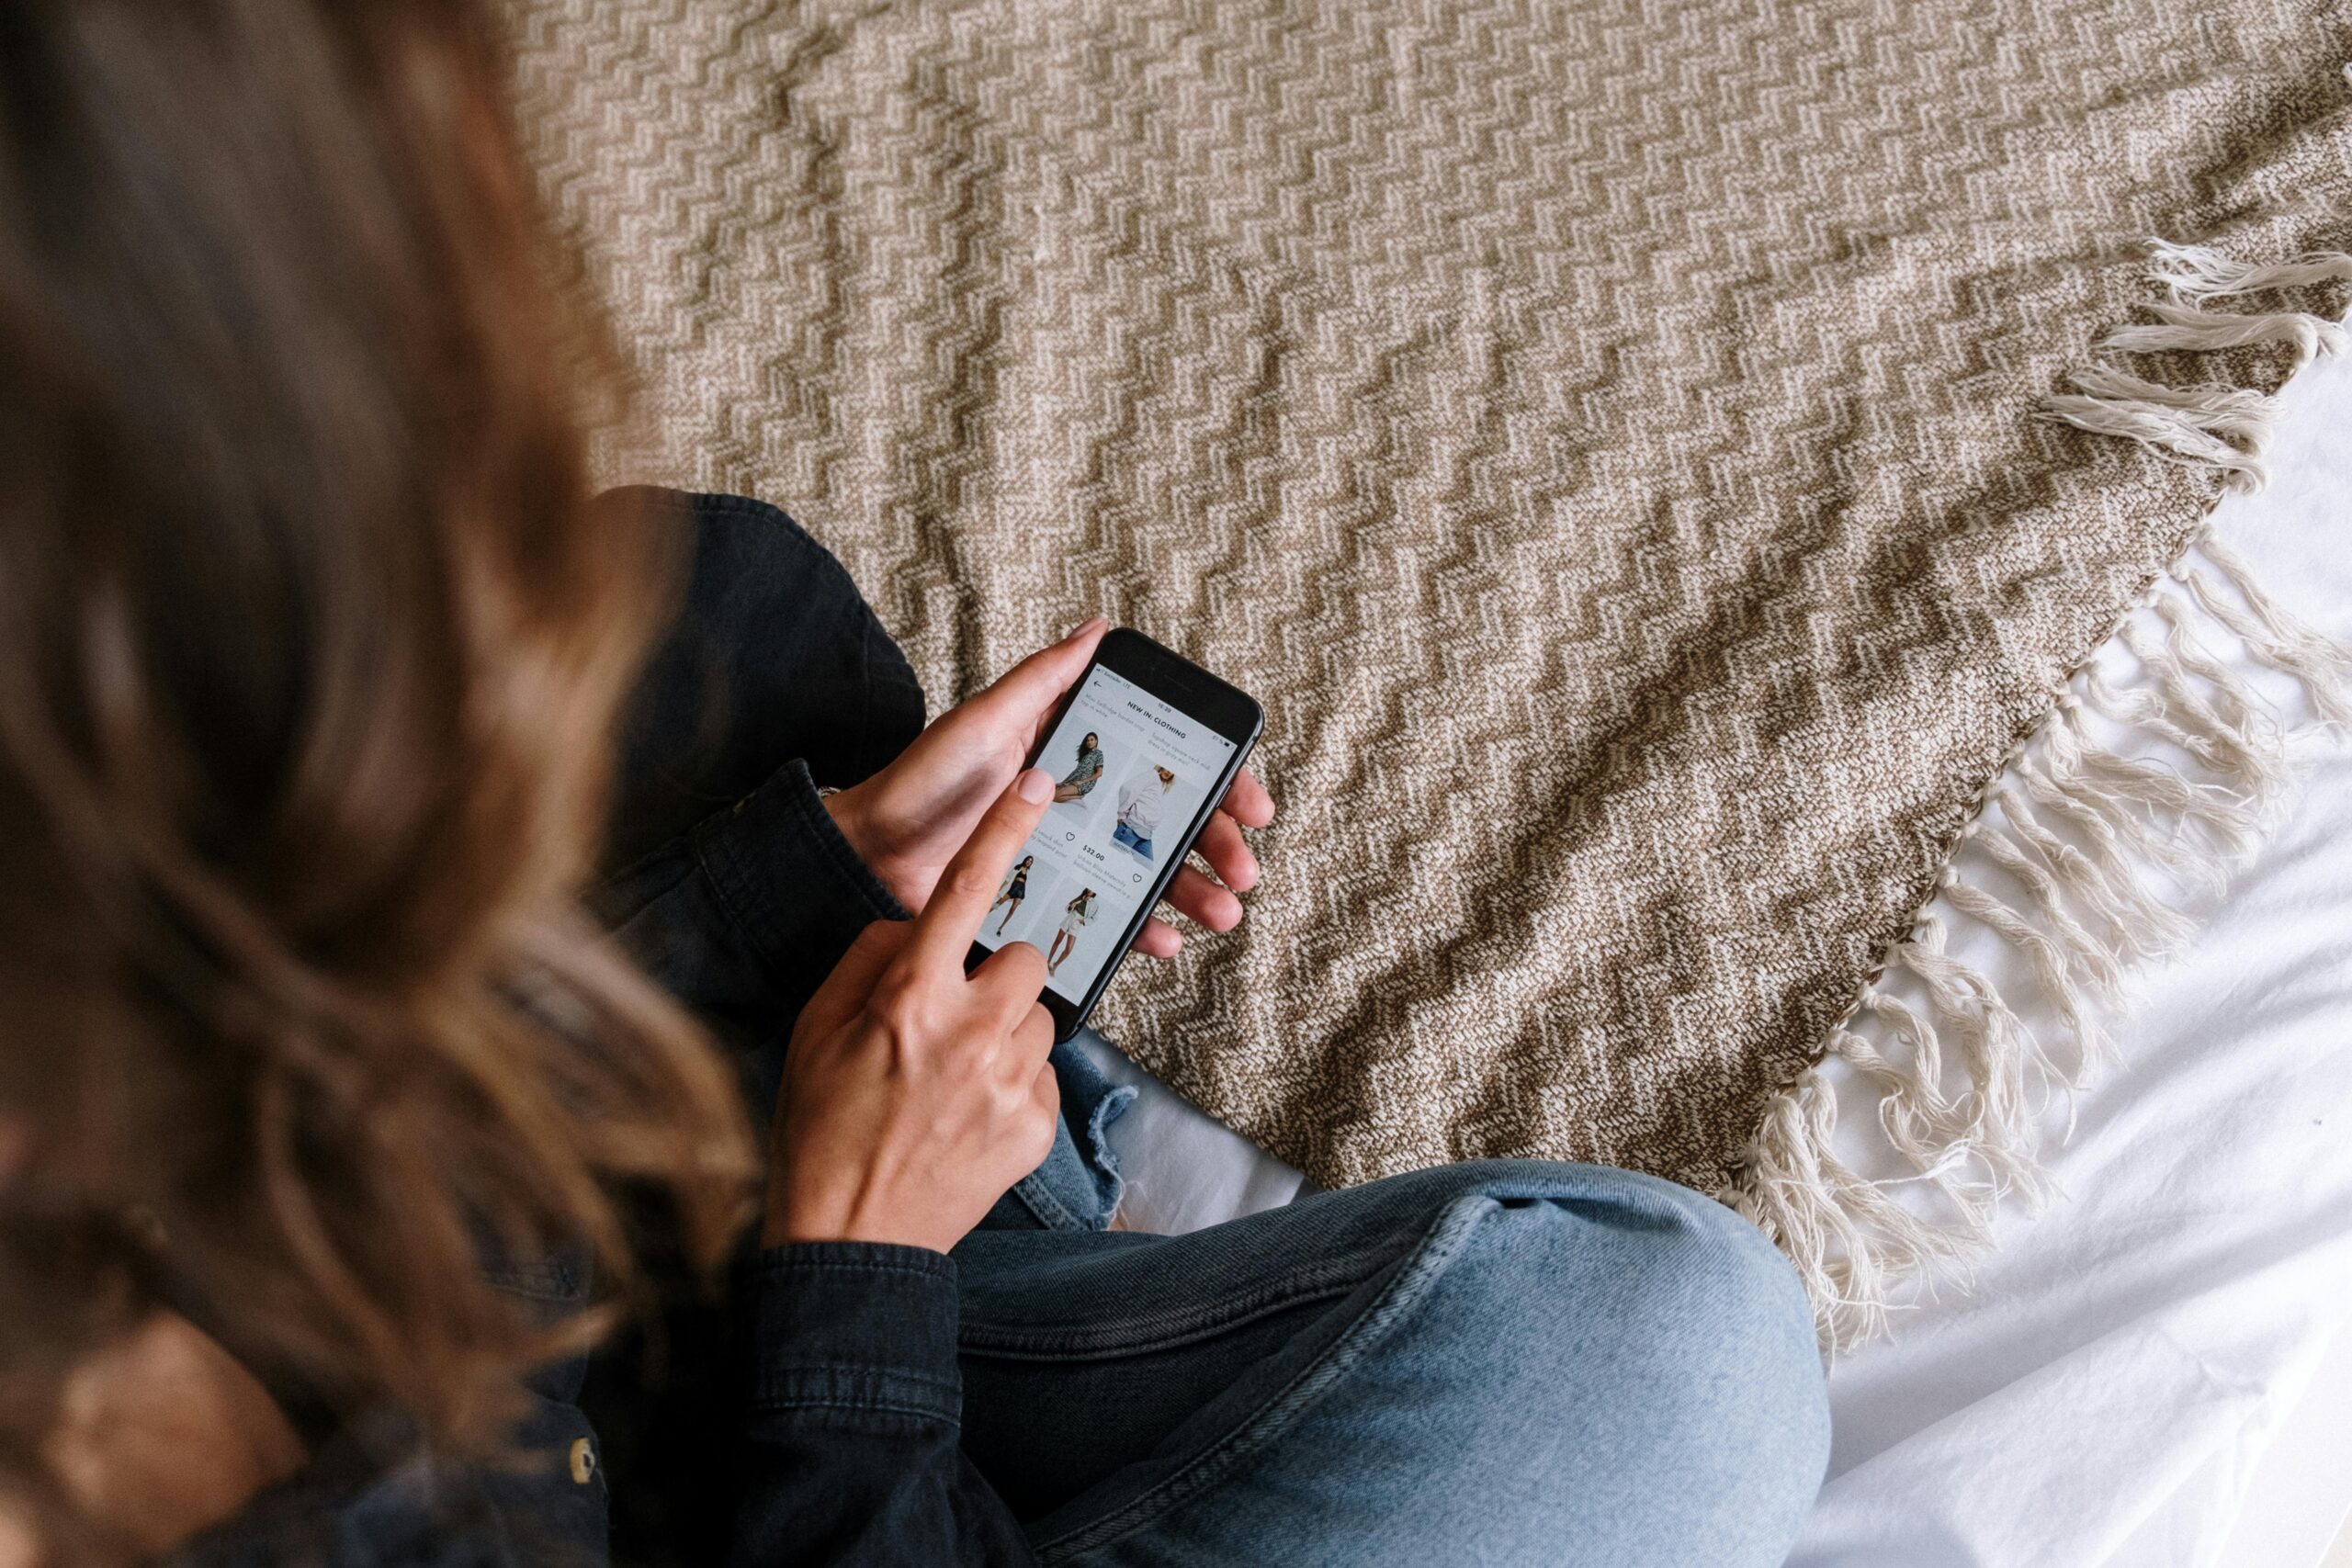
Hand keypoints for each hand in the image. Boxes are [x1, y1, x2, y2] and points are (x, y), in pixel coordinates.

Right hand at [765, 768, 1061, 1251]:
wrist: (850, 1243)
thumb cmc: (821, 1131)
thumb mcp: (816, 1030)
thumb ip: (869, 962)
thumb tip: (915, 929)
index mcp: (909, 999)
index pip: (965, 893)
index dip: (1004, 832)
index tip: (1038, 789)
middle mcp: (969, 1033)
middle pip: (1024, 958)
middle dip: (997, 975)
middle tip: (954, 1017)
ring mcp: (1009, 1083)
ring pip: (1040, 1016)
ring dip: (1008, 1033)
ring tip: (955, 1079)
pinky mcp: (1038, 1127)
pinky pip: (1043, 1076)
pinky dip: (1014, 1087)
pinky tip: (968, 1118)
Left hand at [825, 619, 1275, 958]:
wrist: (869, 856)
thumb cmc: (920, 782)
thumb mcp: (984, 722)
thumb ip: (1043, 680)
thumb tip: (1096, 628)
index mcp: (1076, 751)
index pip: (1165, 761)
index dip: (1218, 780)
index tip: (1250, 801)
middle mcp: (1082, 801)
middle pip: (1171, 821)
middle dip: (1218, 845)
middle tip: (1243, 870)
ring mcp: (1071, 853)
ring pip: (1151, 872)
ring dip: (1193, 891)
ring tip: (1220, 911)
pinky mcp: (1052, 898)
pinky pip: (1110, 915)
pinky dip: (1144, 928)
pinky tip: (1164, 939)